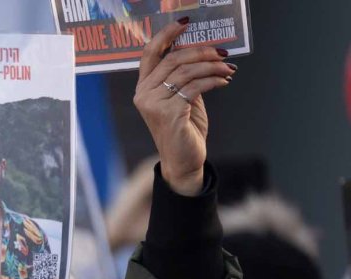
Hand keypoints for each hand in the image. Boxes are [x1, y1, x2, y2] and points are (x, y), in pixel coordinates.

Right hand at [133, 19, 236, 194]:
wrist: (183, 160)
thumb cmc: (184, 129)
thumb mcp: (183, 98)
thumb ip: (184, 78)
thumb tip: (202, 54)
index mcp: (144, 88)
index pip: (150, 54)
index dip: (166, 35)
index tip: (185, 23)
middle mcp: (144, 94)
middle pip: (173, 59)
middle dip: (201, 52)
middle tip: (222, 53)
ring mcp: (154, 104)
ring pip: (186, 72)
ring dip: (212, 67)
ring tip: (229, 69)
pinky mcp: (169, 113)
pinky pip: (195, 87)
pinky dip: (214, 80)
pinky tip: (224, 81)